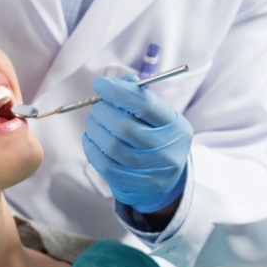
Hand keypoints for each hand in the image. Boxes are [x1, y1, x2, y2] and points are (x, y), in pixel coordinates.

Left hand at [82, 74, 192, 212]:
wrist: (164, 181)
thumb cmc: (156, 138)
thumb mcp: (157, 116)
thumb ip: (139, 96)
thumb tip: (118, 82)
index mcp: (175, 127)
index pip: (144, 105)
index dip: (118, 92)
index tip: (100, 84)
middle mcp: (166, 150)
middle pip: (124, 126)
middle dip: (103, 111)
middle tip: (96, 105)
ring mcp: (149, 171)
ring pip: (111, 145)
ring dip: (94, 128)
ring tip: (93, 121)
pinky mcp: (132, 184)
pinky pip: (103, 163)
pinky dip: (91, 147)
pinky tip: (91, 138)